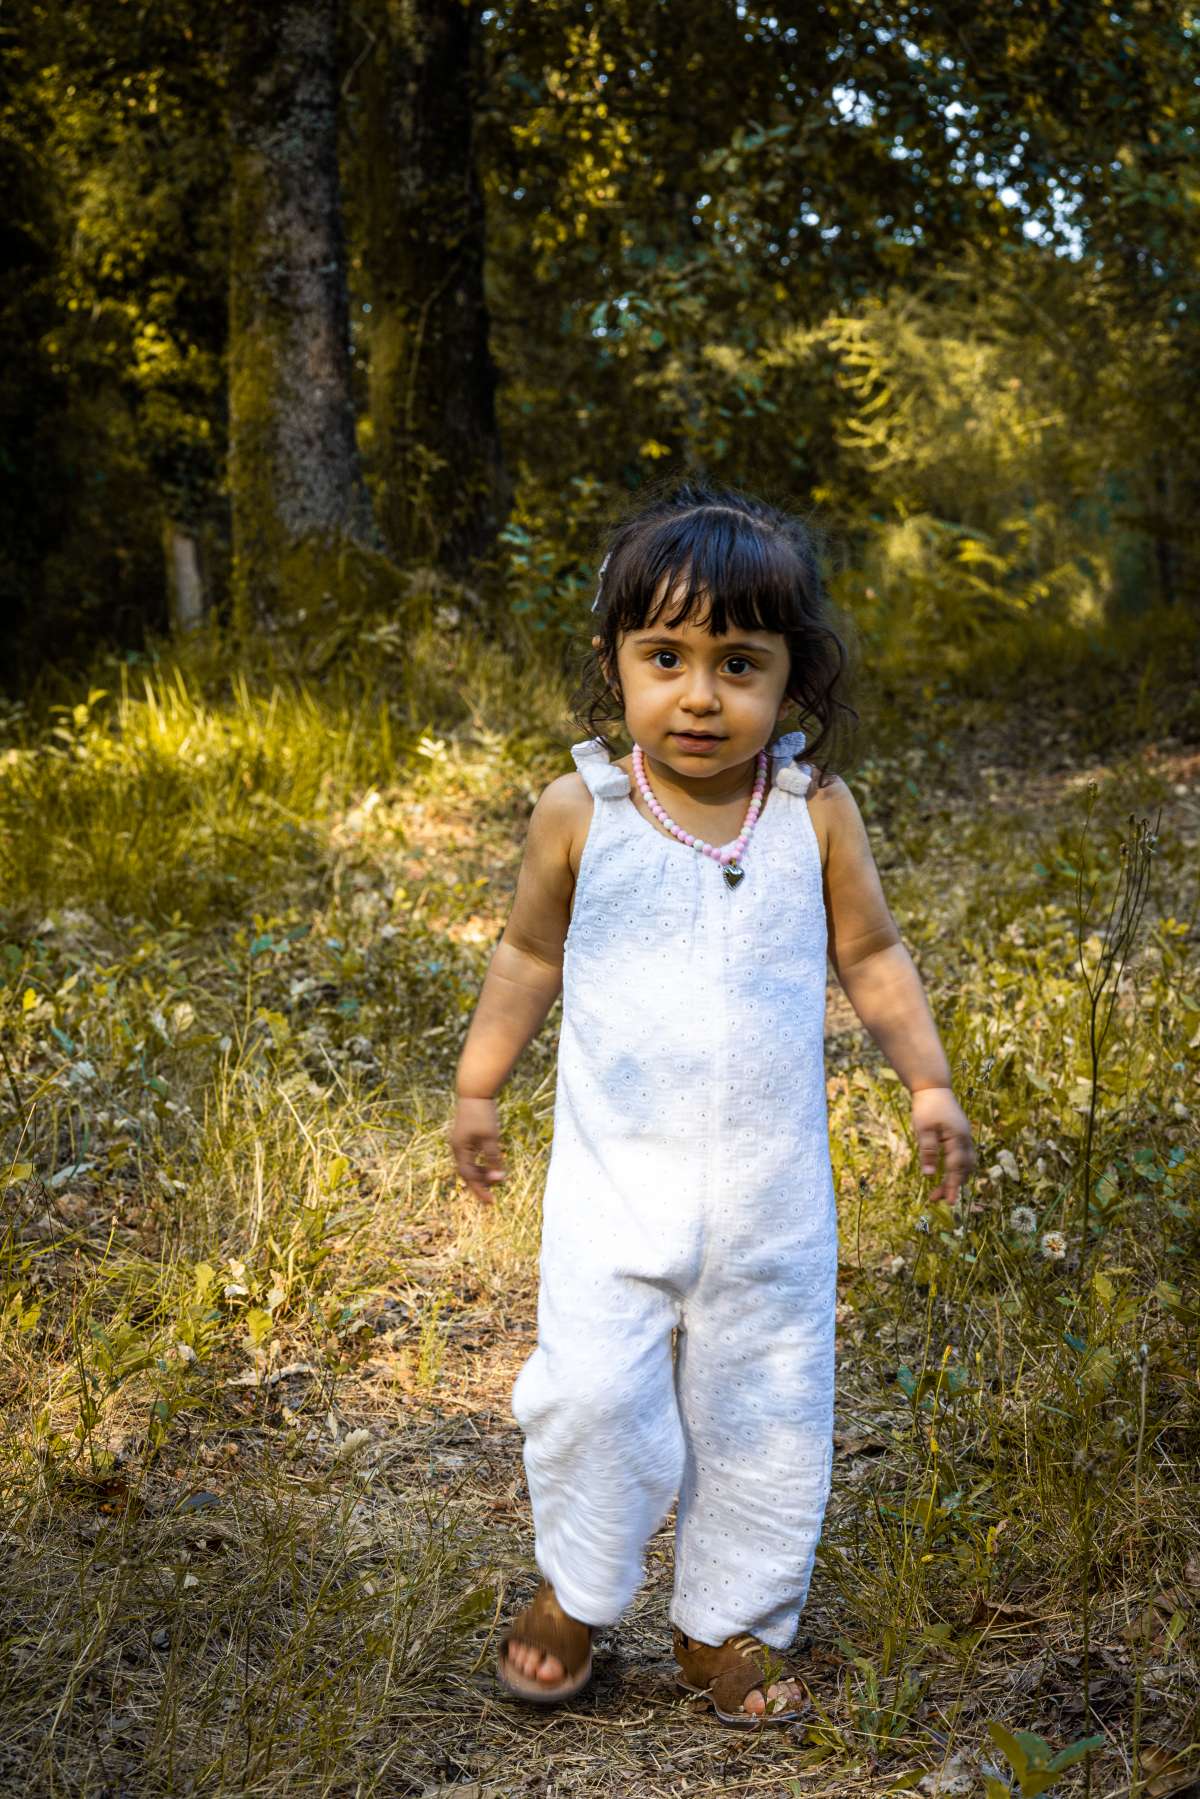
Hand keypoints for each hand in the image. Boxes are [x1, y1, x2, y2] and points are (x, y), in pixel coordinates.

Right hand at [449, 1095, 506, 1204]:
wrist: (474, 1091)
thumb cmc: (482, 1113)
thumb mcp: (490, 1137)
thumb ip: (493, 1158)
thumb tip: (499, 1178)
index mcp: (460, 1150)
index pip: (469, 1177)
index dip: (480, 1190)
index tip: (491, 1202)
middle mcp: (457, 1148)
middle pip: (467, 1173)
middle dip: (480, 1184)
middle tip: (493, 1195)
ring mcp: (459, 1142)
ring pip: (469, 1165)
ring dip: (481, 1173)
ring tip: (495, 1179)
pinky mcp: (465, 1136)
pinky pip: (471, 1156)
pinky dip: (480, 1163)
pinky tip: (491, 1164)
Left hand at [911, 1087, 975, 1206]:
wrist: (933, 1086)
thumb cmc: (927, 1106)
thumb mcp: (923, 1129)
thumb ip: (928, 1151)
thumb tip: (930, 1174)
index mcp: (958, 1138)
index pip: (956, 1168)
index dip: (952, 1186)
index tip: (948, 1202)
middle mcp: (965, 1139)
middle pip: (964, 1169)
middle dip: (953, 1185)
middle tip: (938, 1198)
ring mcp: (964, 1136)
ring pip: (966, 1163)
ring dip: (956, 1178)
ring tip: (940, 1190)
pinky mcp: (960, 1134)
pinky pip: (964, 1156)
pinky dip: (957, 1168)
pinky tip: (947, 1173)